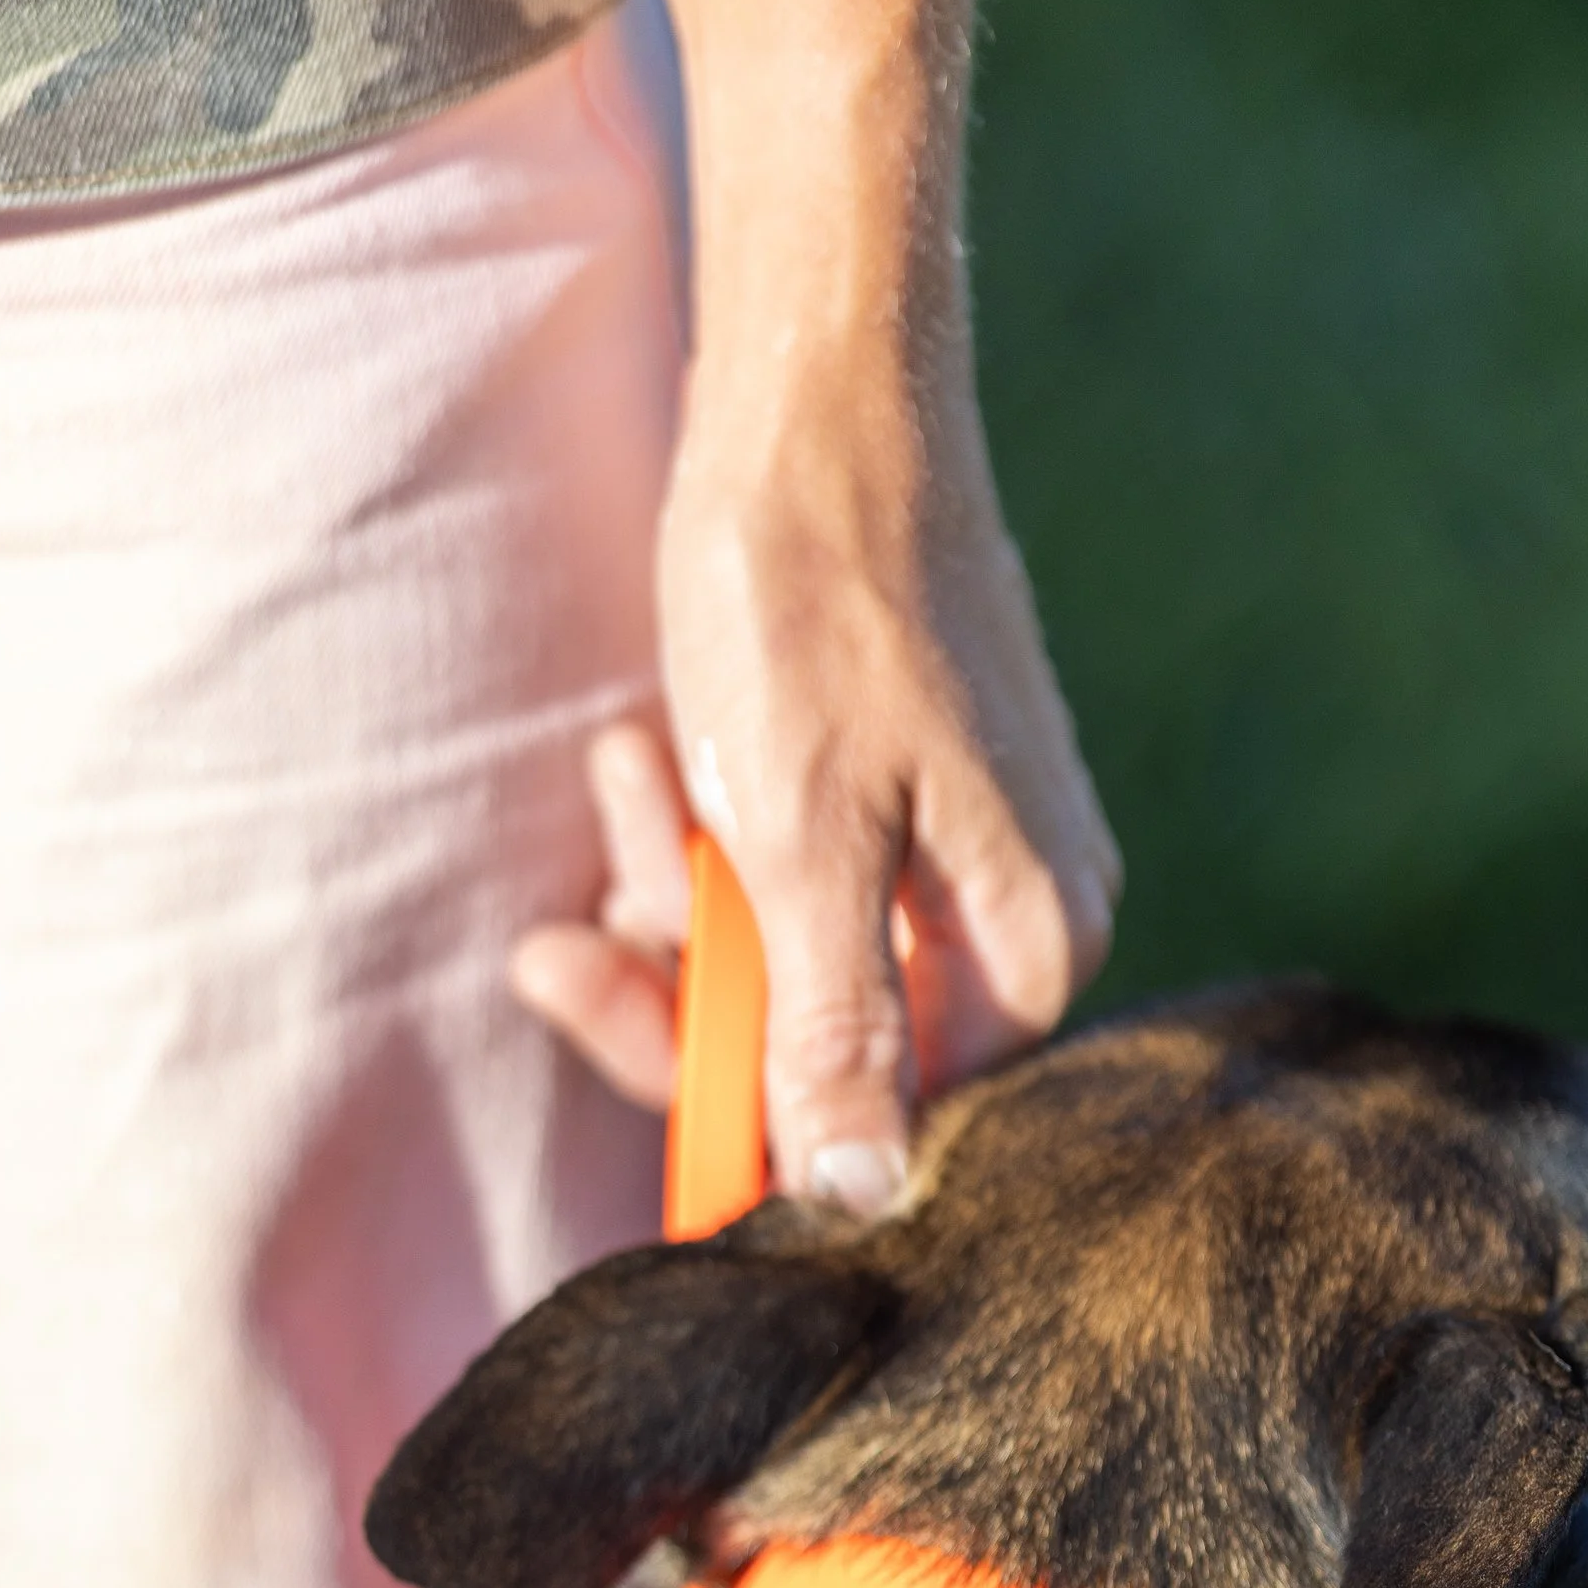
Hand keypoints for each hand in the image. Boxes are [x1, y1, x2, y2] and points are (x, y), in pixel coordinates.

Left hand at [512, 383, 1119, 1213]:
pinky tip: (641, 748)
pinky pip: (787, 873)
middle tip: (558, 937)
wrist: (816, 393)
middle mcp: (1013, 915)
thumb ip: (833, 1034)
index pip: (872, 1113)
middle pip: (823, 1043)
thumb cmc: (817, 607)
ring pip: (786, 955)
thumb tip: (861, 1194)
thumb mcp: (803, 846)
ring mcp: (956, 852)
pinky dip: (701, 833)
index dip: (720, 1089)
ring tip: (627, 768)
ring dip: (669, 893)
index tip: (597, 1008)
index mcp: (1029, 948)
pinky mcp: (897, 791)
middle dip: (674, 984)